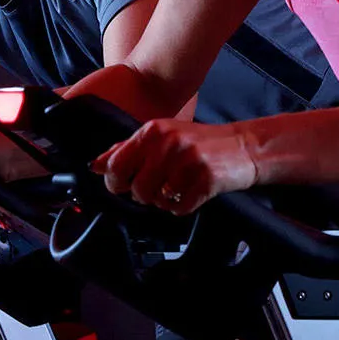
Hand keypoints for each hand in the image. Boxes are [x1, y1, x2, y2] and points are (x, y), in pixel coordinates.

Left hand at [93, 119, 256, 211]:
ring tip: (176, 188)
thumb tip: (95, 166)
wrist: (243, 147)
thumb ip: (126, 149)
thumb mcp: (160, 136)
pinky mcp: (205, 180)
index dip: (115, 182)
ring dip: (163, 201)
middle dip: (142, 195)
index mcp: (152, 131)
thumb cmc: (198, 143)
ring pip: (156, 201)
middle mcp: (168, 143)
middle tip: (157, 187)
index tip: (123, 185)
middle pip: (135, 189)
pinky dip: (182, 206)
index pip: (116, 165)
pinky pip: (179, 208)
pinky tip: (191, 193)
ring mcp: (188, 161)